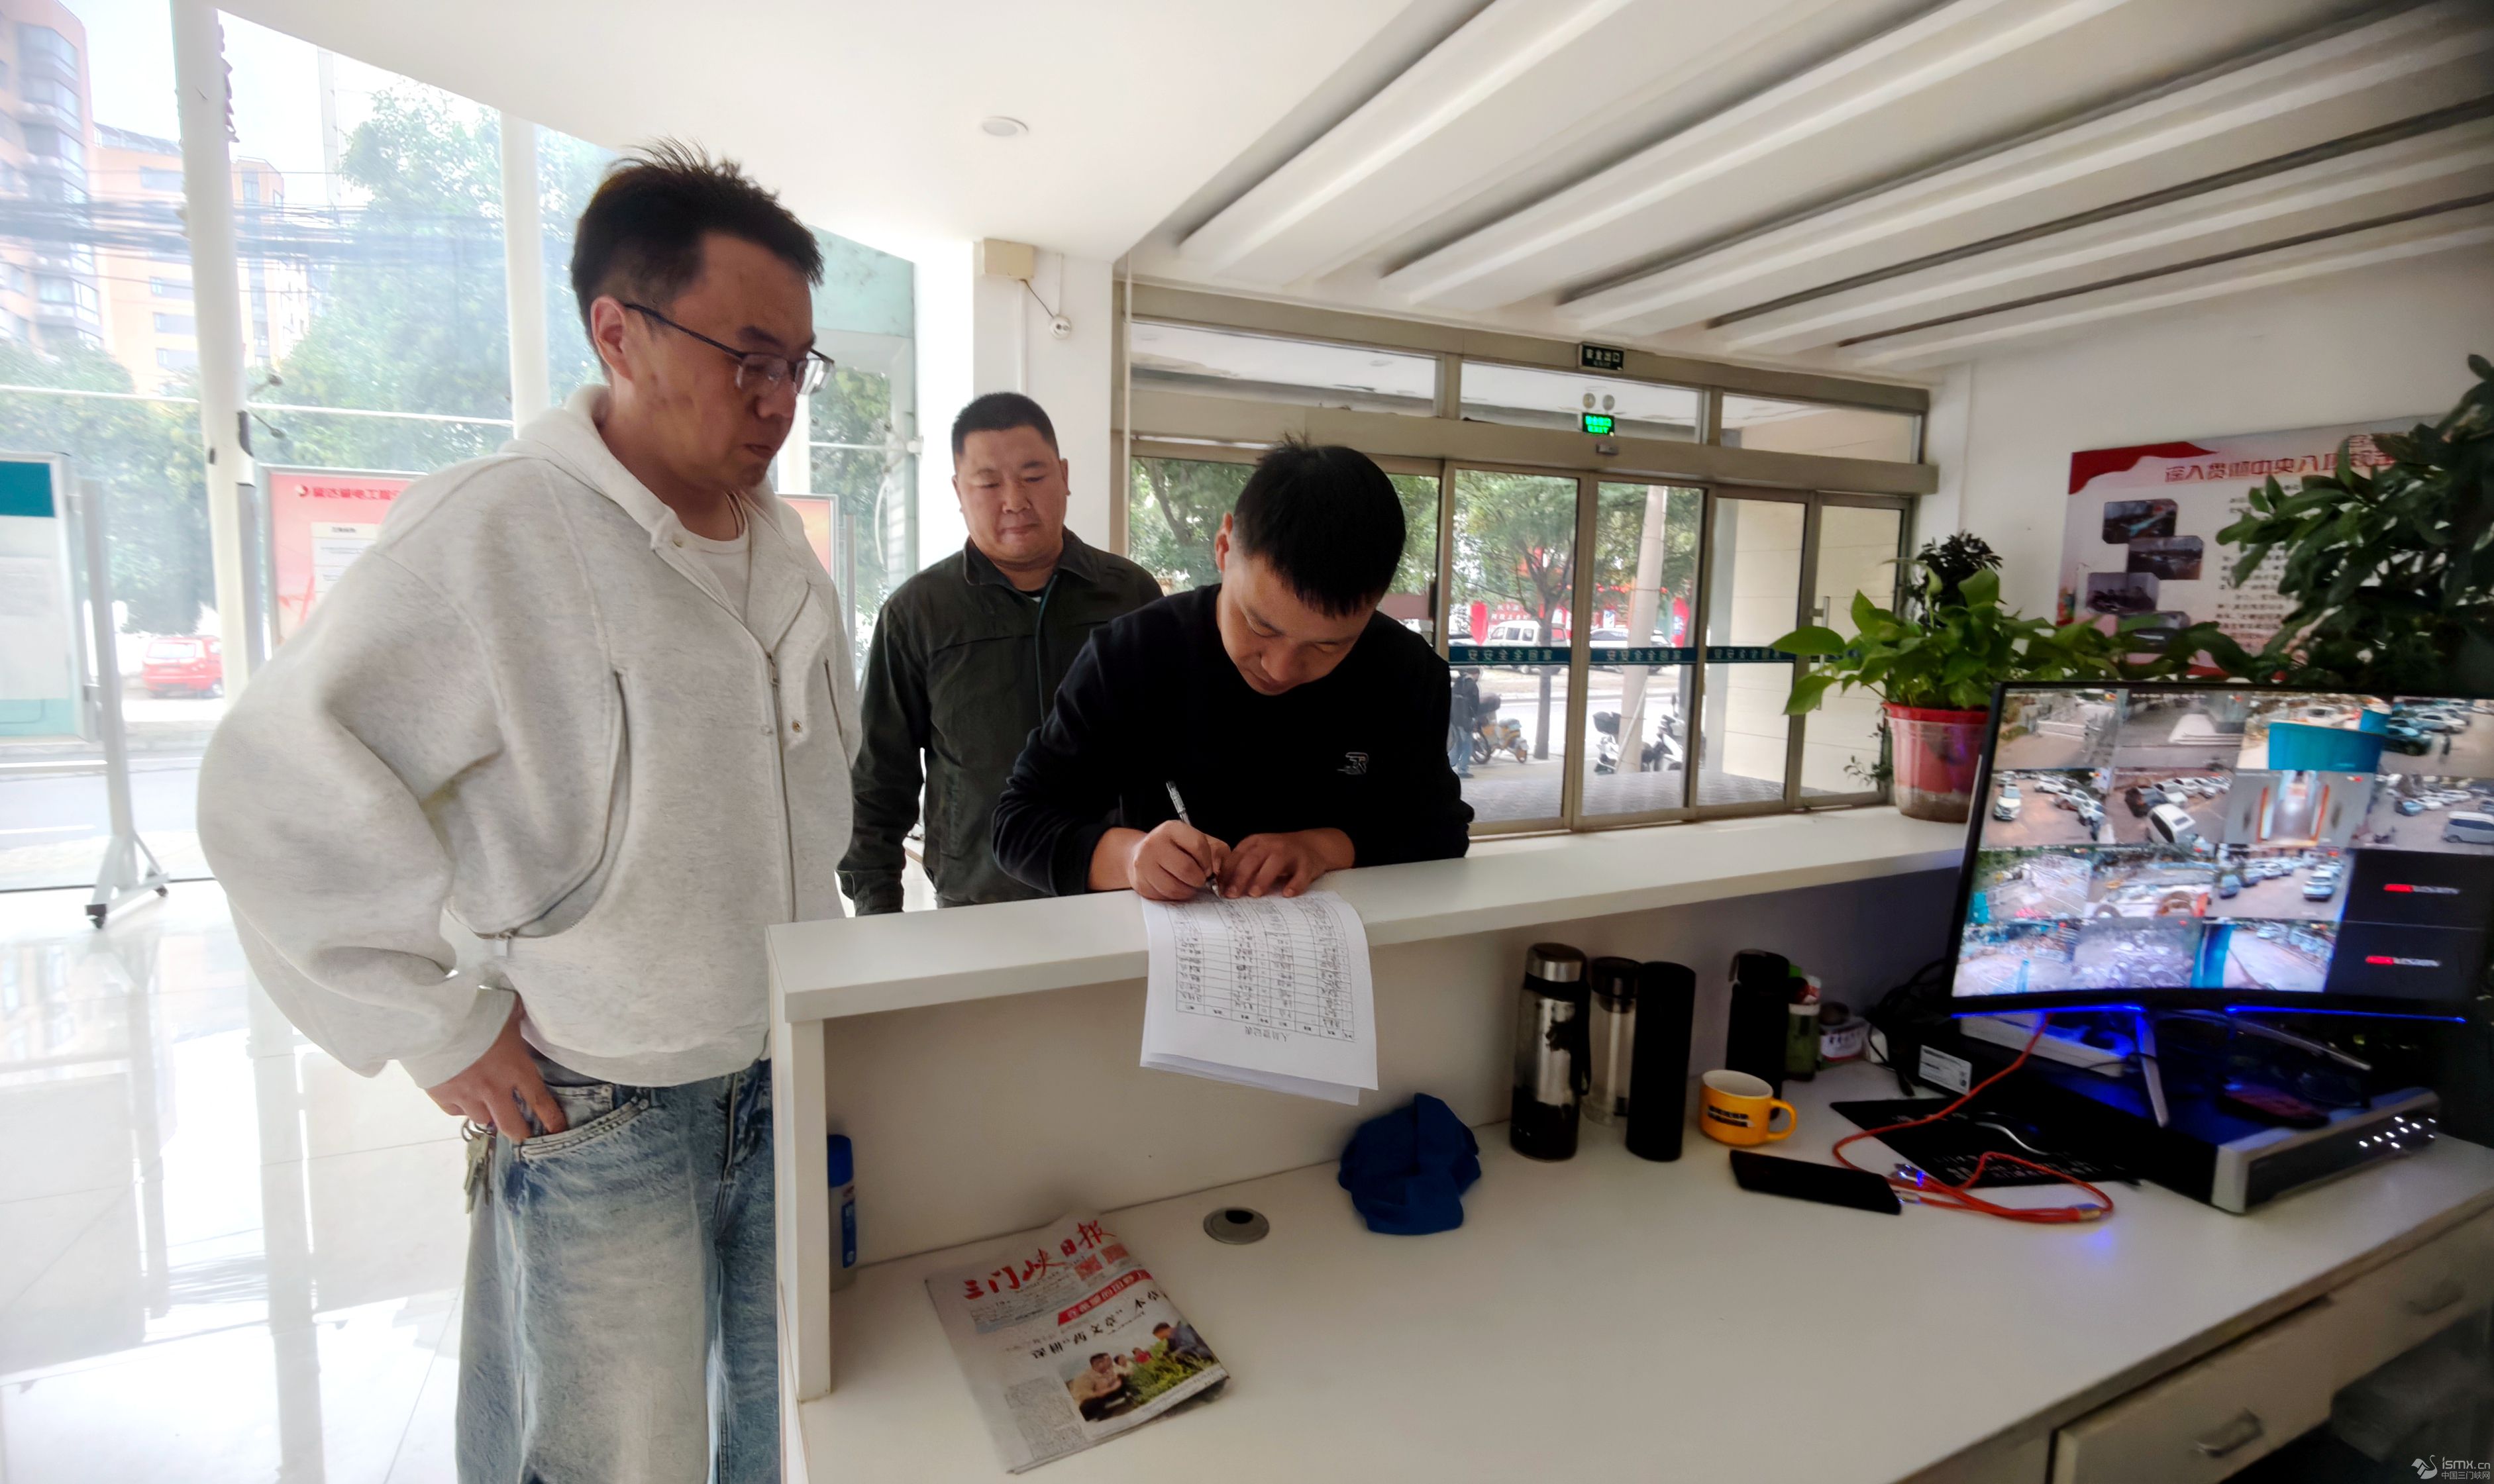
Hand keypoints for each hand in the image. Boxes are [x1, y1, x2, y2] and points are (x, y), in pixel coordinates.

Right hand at [423, 1001, 565, 1140]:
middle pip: (512, 1126)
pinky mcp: (442, 1096)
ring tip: (486, 1103)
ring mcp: (466, 1096)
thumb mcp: (507, 1009)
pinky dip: (460, 1106)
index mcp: (516, 1067)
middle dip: (520, 1132)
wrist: (433, 1018)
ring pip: (482, 1119)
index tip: (557, 1130)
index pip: (539, 1100)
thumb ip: (517, 1017)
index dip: (551, 1118)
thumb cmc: (476, 1009)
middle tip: (522, 1133)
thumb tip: (521, 1011)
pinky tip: (461, 1095)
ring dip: (487, 1113)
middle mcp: (493, 1089)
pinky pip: (456, 1111)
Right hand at [1113, 820, 1230, 900]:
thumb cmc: (1176, 848)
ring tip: (1188, 884)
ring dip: (1188, 890)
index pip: (1198, 845)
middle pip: (1186, 869)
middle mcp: (1154, 844)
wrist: (1144, 853)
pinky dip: (1175, 895)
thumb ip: (1217, 852)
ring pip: (1174, 887)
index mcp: (1171, 829)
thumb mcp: (1198, 841)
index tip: (1207, 867)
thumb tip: (1220, 871)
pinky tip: (1175, 886)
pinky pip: (1164, 896)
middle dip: (1199, 879)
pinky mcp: (1141, 882)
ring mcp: (1144, 864)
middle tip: (1199, 879)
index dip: (1207, 861)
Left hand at [1219, 829, 1352, 898]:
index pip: (1237, 856)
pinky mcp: (1307, 863)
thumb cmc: (1279, 854)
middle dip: (1240, 877)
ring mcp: (1290, 853)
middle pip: (1253, 859)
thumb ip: (1242, 866)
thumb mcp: (1259, 854)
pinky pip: (1301, 874)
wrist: (1312, 845)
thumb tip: (1222, 887)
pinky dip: (1295, 884)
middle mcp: (1272, 844)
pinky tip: (1287, 893)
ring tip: (1254, 894)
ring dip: (1263, 878)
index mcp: (1256, 842)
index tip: (1220, 890)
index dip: (1227, 873)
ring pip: (1275, 863)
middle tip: (1232, 894)